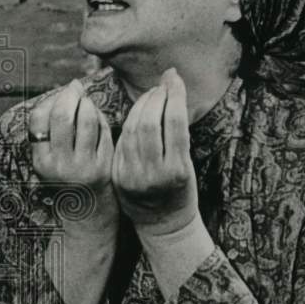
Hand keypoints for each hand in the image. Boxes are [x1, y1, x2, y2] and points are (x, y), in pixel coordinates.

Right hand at [28, 79, 116, 231]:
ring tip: (86, 101)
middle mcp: (60, 163)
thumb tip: (68, 89)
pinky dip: (101, 117)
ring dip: (87, 103)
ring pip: (86, 119)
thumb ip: (54, 131)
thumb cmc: (68, 177)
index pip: (39, 119)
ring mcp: (83, 165)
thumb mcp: (51, 159)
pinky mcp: (104, 165)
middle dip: (69, 95)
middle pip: (62, 115)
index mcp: (41, 160)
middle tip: (75, 88)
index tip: (58, 95)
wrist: (88, 212)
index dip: (49, 100)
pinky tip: (98, 115)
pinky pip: (103, 130)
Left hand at [112, 68, 198, 236]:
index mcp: (177, 170)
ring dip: (140, 105)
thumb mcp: (187, 166)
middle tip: (162, 86)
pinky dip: (128, 122)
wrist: (163, 225)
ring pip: (131, 129)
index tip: (175, 78)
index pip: (173, 122)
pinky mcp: (117, 176)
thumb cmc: (182, 191)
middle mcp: (153, 174)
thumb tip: (169, 92)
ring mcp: (131, 176)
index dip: (174, 95)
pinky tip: (136, 113)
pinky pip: (120, 141)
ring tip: (151, 95)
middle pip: (148, 122)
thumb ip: (176, 136)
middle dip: (155, 97)